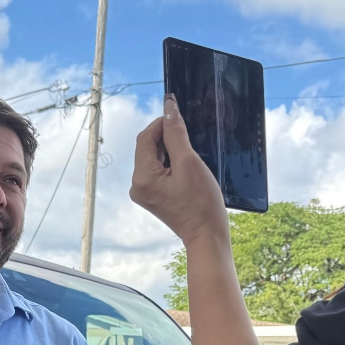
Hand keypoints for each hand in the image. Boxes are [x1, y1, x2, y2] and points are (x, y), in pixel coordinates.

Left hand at [130, 95, 229, 244]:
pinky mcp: (152, 196)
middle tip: (188, 134)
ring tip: (189, 152)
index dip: (161, 123)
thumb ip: (176, 134)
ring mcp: (143, 193)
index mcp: (142, 177)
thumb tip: (169, 108)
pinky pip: (157, 171)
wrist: (207, 235)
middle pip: (147, 148)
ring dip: (168, 149)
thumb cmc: (201, 203)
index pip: (145, 138)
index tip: (178, 114)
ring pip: (152, 158)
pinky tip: (184, 164)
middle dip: (166, 137)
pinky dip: (169, 162)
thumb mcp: (189, 163)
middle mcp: (137, 185)